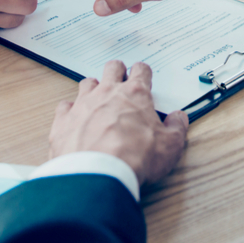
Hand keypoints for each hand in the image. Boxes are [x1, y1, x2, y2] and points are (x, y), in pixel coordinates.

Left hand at [49, 61, 188, 185]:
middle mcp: (107, 93)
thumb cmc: (134, 157)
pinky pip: (64, 106)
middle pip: (112, 68)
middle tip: (120, 79)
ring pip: (87, 83)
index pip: (141, 70)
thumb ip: (177, 128)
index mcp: (135, 94)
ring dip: (93, 88)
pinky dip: (70, 110)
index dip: (143, 72)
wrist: (98, 174)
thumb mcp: (170, 146)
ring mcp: (83, 104)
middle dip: (117, 71)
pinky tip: (73, 118)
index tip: (143, 76)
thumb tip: (179, 118)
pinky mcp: (63, 120)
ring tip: (97, 98)